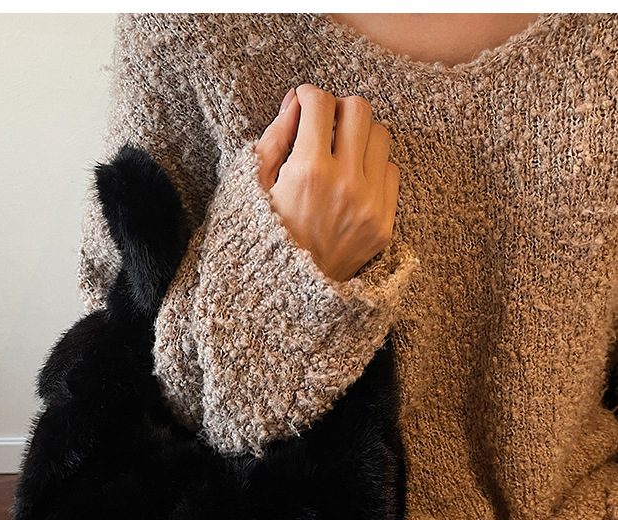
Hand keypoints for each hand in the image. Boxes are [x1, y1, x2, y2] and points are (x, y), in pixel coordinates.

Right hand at [254, 84, 398, 281]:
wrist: (285, 298)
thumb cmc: (261, 241)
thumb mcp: (252, 188)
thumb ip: (275, 139)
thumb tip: (295, 103)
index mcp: (307, 172)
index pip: (321, 103)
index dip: (308, 96)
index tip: (303, 104)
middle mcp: (345, 185)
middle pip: (359, 110)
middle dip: (338, 109)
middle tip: (323, 125)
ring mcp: (369, 206)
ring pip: (381, 136)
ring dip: (359, 135)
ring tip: (339, 153)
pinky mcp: (383, 225)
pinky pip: (391, 172)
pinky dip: (372, 168)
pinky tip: (351, 181)